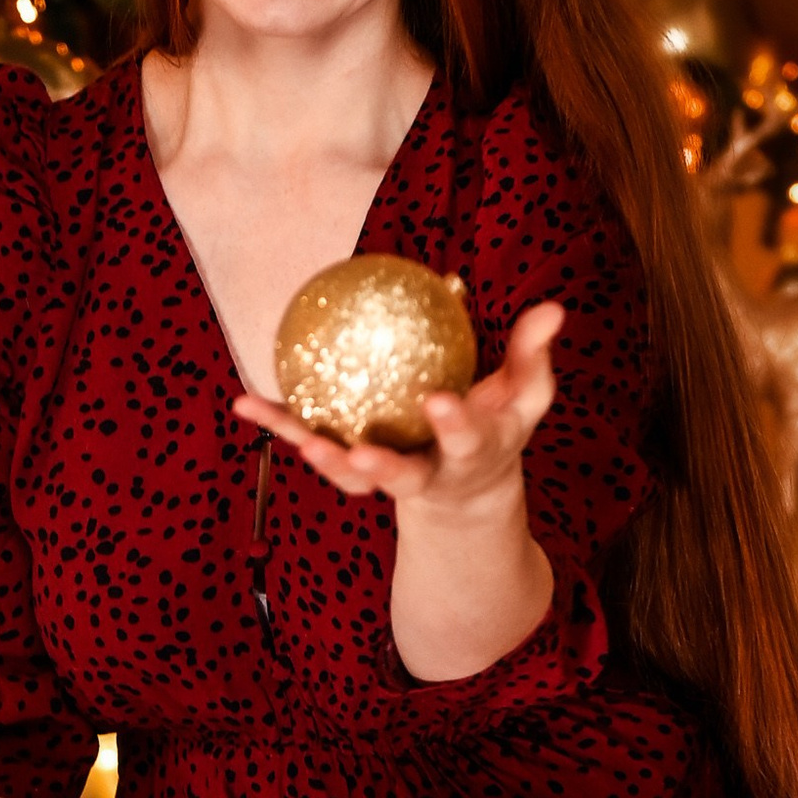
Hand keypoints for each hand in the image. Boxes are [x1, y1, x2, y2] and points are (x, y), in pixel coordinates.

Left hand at [233, 301, 564, 515]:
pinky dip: (280, 428)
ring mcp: (390, 480)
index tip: (438, 402)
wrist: (467, 490)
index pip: (467, 439)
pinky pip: (315, 448)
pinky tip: (243, 400)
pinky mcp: (355, 474)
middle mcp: (431, 475)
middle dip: (384, 468)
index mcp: (475, 452)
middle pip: (406, 477)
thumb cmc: (498, 426)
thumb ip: (533, 353)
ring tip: (294, 435)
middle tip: (357, 453)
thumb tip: (554, 307)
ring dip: (323, 459)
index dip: (453, 424)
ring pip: (354, 478)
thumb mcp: (524, 394)